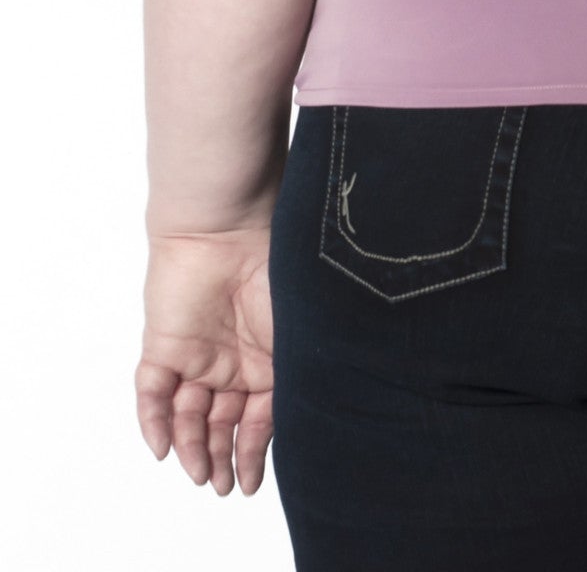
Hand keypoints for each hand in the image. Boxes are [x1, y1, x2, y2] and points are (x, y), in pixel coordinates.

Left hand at [135, 227, 274, 495]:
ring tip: (199, 474)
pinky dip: (154, 422)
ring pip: (187, 414)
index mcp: (268, 358)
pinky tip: (162, 449)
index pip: (259, 417)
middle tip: (222, 487)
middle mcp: (232, 361)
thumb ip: (294, 380)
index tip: (252, 483)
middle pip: (220, 422)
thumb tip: (304, 426)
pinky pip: (152, 393)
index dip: (255, 452)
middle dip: (221, 457)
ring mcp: (196, 354)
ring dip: (191, 447)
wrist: (228, 227)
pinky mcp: (163, 346)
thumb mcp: (296, 336)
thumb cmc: (275, 270)